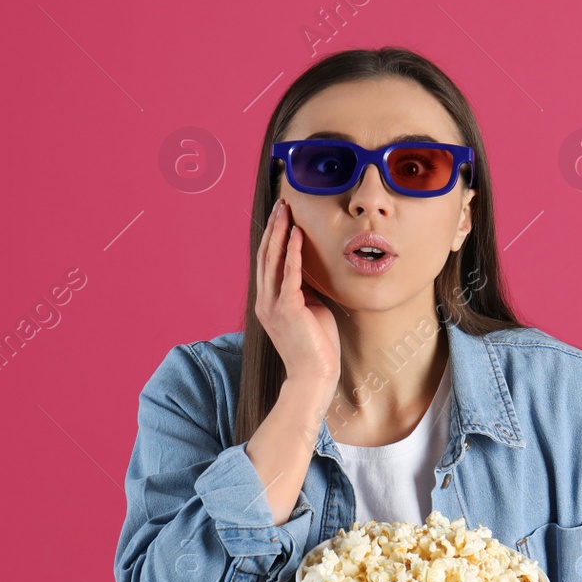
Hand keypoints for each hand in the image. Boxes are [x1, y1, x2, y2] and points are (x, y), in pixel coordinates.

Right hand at [255, 199, 339, 389]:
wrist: (314, 377)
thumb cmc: (316, 347)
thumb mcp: (309, 311)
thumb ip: (305, 291)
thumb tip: (310, 273)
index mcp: (268, 302)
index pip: (268, 262)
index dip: (273, 237)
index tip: (280, 216)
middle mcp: (265, 301)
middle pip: (266, 255)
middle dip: (273, 227)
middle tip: (281, 204)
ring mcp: (273, 304)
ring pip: (273, 259)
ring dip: (280, 232)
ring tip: (286, 210)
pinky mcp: (287, 308)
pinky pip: (289, 273)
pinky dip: (293, 251)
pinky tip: (297, 233)